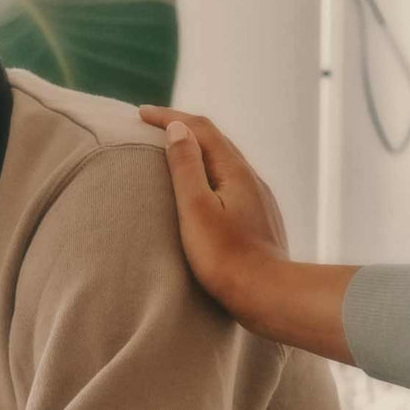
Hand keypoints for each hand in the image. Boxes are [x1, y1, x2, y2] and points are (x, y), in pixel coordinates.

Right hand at [138, 106, 288, 316]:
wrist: (269, 296)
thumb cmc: (226, 258)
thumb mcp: (196, 209)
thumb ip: (186, 167)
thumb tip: (177, 129)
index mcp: (234, 171)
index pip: (200, 129)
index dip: (169, 117)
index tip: (140, 113)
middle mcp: (251, 178)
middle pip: (215, 140)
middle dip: (183, 128)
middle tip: (152, 125)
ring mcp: (259, 198)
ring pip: (225, 161)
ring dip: (197, 150)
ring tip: (173, 151)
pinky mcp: (260, 218)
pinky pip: (231, 182)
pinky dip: (209, 172)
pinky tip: (203, 188)